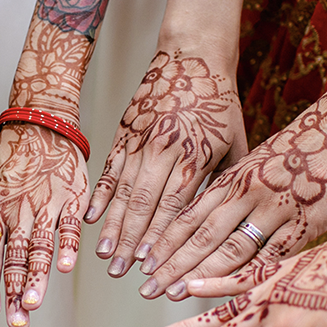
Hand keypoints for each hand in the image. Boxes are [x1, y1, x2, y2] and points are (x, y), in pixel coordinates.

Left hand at [0, 124, 85, 326]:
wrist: (40, 123)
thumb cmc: (10, 157)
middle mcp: (19, 214)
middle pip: (16, 259)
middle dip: (15, 292)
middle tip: (16, 321)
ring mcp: (46, 207)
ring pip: (40, 246)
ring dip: (37, 277)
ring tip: (33, 303)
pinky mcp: (72, 198)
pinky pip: (70, 224)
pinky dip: (68, 245)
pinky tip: (66, 267)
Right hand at [86, 50, 245, 276]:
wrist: (191, 54)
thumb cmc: (218, 101)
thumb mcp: (235, 141)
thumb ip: (226, 180)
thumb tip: (225, 220)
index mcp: (195, 155)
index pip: (175, 207)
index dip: (161, 238)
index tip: (151, 264)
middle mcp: (165, 150)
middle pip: (144, 205)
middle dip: (131, 242)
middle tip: (120, 271)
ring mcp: (141, 141)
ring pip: (124, 191)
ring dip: (113, 226)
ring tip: (104, 254)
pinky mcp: (125, 132)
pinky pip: (110, 169)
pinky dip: (100, 195)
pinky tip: (91, 218)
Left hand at [138, 93, 326, 299]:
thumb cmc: (299, 148)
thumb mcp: (255, 164)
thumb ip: (231, 192)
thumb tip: (202, 220)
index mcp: (232, 178)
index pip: (189, 214)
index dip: (163, 241)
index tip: (143, 264)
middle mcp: (248, 193)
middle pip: (201, 235)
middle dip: (172, 264)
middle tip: (147, 288)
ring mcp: (277, 208)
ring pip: (231, 247)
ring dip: (201, 274)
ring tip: (175, 294)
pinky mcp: (308, 221)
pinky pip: (274, 253)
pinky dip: (250, 274)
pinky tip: (231, 293)